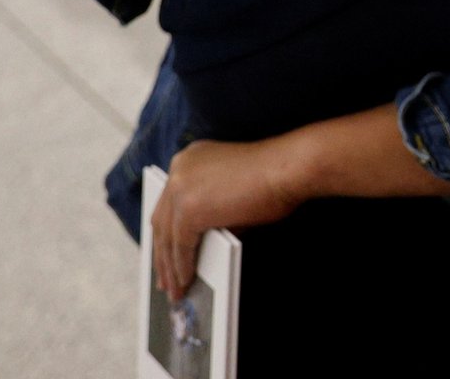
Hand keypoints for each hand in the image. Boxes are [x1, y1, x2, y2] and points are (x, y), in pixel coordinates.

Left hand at [151, 138, 304, 298]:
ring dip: (170, 267)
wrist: (289, 168)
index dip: (164, 231)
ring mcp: (180, 188)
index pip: (167, 203)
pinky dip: (183, 266)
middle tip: (164, 279)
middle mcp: (178, 169)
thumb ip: (212, 213)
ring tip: (176, 289)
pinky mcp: (189, 208)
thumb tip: (200, 246)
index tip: (163, 252)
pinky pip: (181, 246)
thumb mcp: (232, 192)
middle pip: (161, 221)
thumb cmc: (274, 177)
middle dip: (162, 254)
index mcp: (188, 160)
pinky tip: (187, 280)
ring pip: (166, 237)